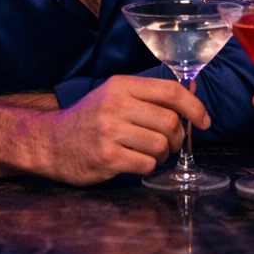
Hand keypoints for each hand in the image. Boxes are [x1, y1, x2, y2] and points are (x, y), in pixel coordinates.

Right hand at [33, 75, 208, 185]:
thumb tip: (190, 95)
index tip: (204, 121)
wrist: (49, 142)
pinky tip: (135, 163)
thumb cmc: (88, 120)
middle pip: (170, 122)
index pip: (170, 91)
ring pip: (160, 145)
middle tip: (171, 144)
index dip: (194, 107)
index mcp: (122, 86)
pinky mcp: (107, 157)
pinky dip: (148, 167)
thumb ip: (148, 96)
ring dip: (162, 155)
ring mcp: (110, 131)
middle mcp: (116, 105)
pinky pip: (146, 165)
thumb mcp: (114, 96)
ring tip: (149, 154)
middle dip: (178, 137)